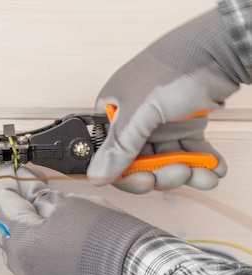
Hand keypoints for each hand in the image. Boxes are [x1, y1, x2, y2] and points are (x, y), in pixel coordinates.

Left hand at [0, 165, 163, 274]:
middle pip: (7, 229)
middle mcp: (23, 269)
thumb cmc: (110, 237)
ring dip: (25, 228)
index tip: (5, 171)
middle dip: (14, 205)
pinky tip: (50, 236)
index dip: (4, 183)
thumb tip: (32, 193)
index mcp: (23, 244)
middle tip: (26, 185)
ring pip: (19, 251)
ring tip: (41, 209)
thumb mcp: (72, 203)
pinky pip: (35, 268)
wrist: (140, 273)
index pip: (3, 205)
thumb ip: (43, 198)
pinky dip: (37, 250)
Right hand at [88, 8, 248, 193]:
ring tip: (206, 174)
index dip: (127, 174)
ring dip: (187, 172)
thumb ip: (119, 146)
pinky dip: (202, 163)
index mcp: (113, 113)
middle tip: (180, 173)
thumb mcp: (141, 111)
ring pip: (166, 162)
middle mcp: (134, 121)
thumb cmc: (175, 68)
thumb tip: (96, 175)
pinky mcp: (185, 125)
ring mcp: (160, 124)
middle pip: (139, 163)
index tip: (146, 182)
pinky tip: (214, 169)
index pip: (110, 155)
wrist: (221, 50)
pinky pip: (189, 152)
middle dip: (162, 174)